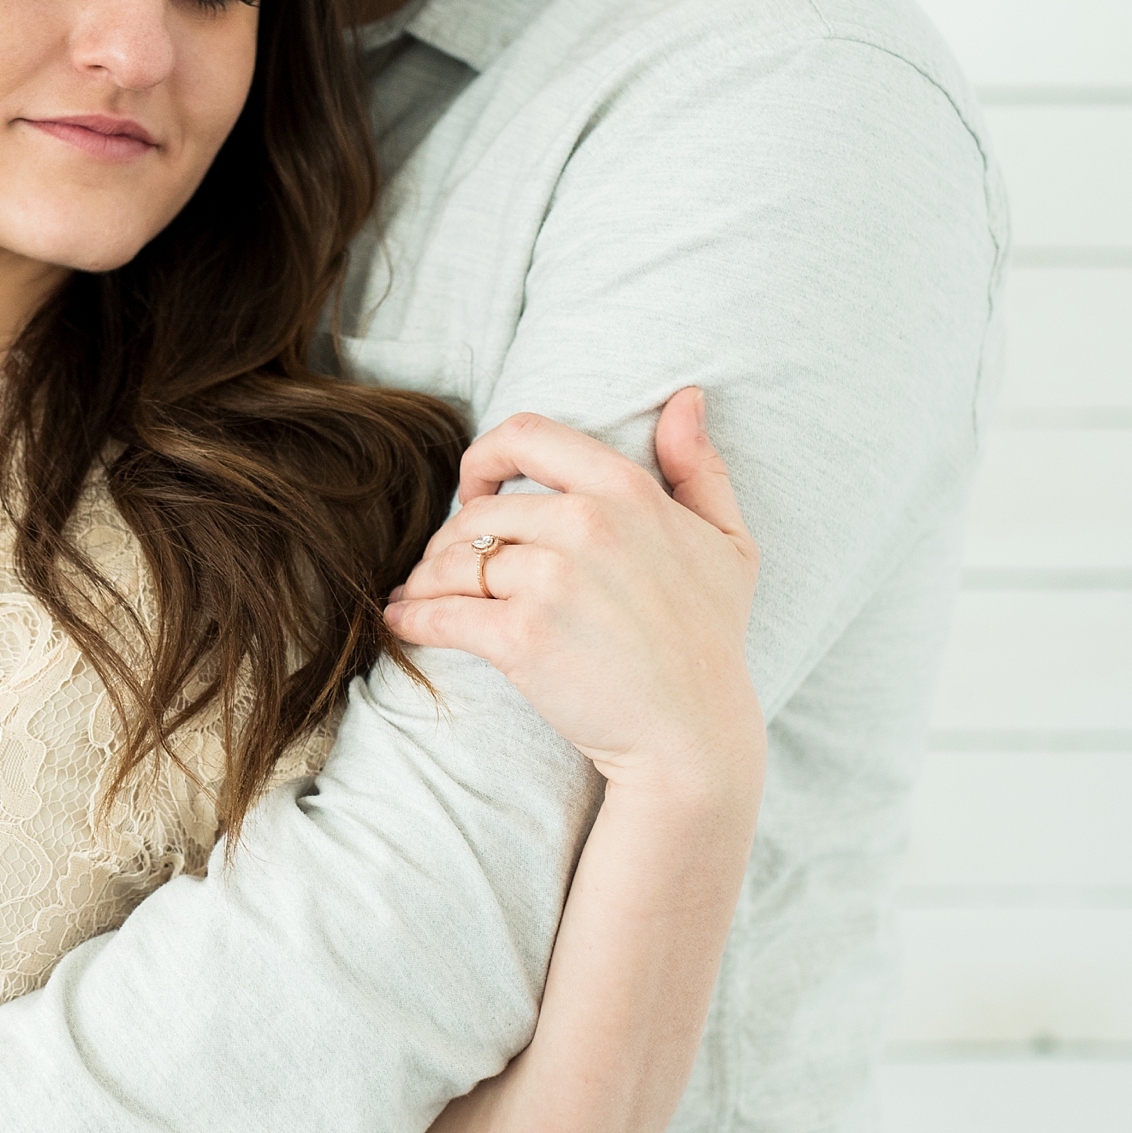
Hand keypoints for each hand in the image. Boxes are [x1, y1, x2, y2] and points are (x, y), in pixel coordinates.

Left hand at [384, 388, 763, 800]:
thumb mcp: (729, 543)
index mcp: (625, 490)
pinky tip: (402, 623)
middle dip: (450, 541)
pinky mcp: (521, 637)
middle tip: (444, 570)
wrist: (692, 734)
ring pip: (452, 562)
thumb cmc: (709, 640)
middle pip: (477, 512)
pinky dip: (411, 618)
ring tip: (420, 598)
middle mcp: (586, 524)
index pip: (526, 435)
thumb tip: (686, 398)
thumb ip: (699, 467)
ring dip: (426, 580)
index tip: (473, 490)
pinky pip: (441, 614)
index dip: (483, 457)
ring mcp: (551, 581)